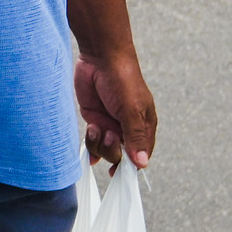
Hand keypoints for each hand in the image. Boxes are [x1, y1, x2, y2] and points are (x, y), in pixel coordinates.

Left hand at [76, 53, 156, 170]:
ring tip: (95, 127)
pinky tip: (87, 157)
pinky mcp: (94, 118)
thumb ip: (135, 135)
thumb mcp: (132, 108)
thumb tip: (142, 163)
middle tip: (108, 133)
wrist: (100, 57)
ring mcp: (109, 123)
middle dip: (111, 150)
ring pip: (104, 149)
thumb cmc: (123, 79)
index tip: (118, 174)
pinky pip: (92, 140)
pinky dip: (90, 148)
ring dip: (97, 144)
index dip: (130, 167)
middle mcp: (127, 128)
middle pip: (120, 156)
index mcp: (144, 126)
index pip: (140, 156)